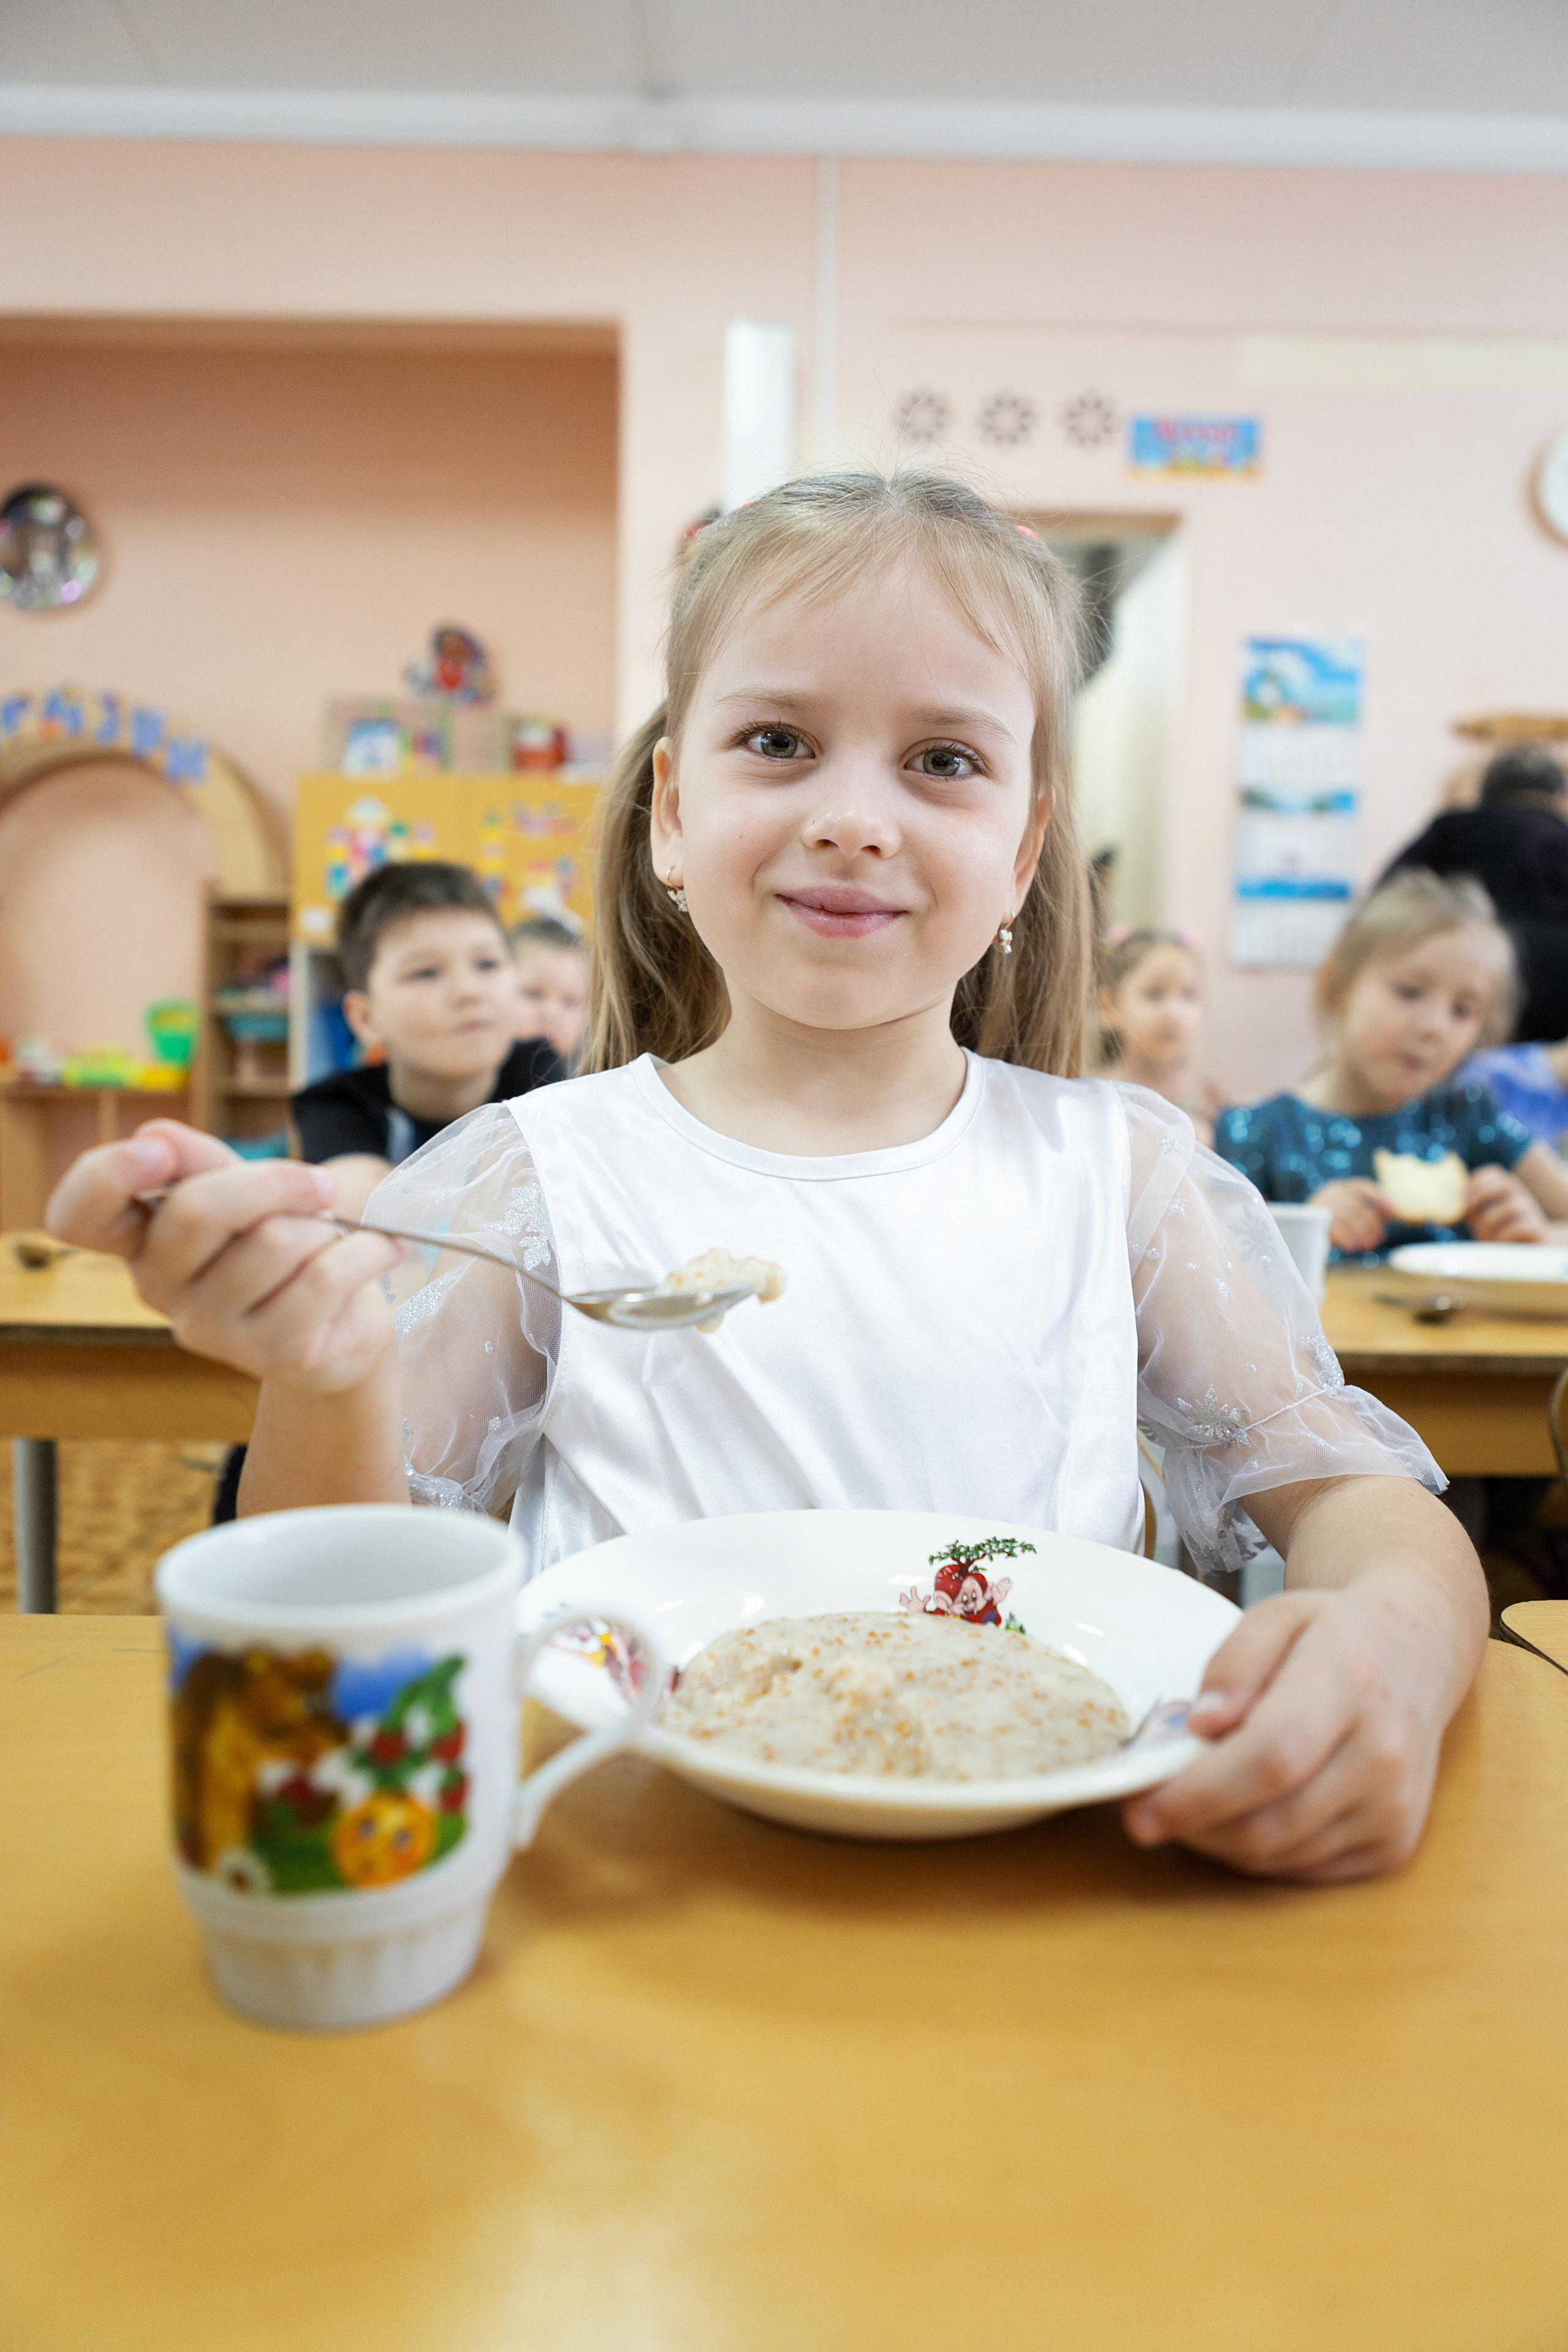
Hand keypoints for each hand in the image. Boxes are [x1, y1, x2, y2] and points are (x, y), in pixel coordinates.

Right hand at [46, 1119, 404, 1394]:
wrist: (343, 1330)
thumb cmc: (284, 1252)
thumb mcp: (243, 1195)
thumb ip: (201, 1163)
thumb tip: (154, 1133)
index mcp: (141, 1242)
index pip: (79, 1217)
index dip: (105, 1176)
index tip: (156, 1150)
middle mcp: (160, 1290)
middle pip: (196, 1212)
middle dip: (273, 1182)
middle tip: (318, 1185)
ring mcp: (211, 1330)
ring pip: (273, 1242)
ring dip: (323, 1228)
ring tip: (336, 1240)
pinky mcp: (272, 1354)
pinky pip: (322, 1278)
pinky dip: (365, 1253)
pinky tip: (379, 1253)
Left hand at [1121, 1572, 1452, 1880]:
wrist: (1416, 1654)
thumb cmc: (1333, 1632)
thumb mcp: (1276, 1614)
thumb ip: (1233, 1664)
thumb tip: (1199, 1726)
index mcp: (1350, 1687)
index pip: (1270, 1759)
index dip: (1199, 1794)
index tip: (1139, 1810)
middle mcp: (1382, 1756)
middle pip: (1270, 1822)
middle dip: (1194, 1827)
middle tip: (1145, 1811)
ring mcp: (1395, 1809)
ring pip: (1281, 1855)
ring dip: (1219, 1842)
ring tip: (1189, 1803)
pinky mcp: (1395, 1844)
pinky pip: (1306, 1870)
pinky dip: (1258, 1853)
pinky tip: (1238, 1813)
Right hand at [1308, 1178, 1391, 1254]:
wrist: (1302, 1237)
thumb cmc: (1333, 1228)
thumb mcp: (1352, 1217)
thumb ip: (1370, 1213)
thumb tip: (1393, 1214)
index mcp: (1339, 1187)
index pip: (1363, 1187)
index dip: (1381, 1199)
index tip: (1394, 1214)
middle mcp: (1328, 1192)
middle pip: (1356, 1204)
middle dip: (1371, 1223)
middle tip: (1378, 1239)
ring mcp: (1319, 1205)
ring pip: (1347, 1214)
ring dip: (1362, 1232)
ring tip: (1368, 1245)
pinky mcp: (1312, 1220)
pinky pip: (1334, 1227)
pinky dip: (1347, 1237)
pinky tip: (1352, 1246)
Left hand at [1465, 1163, 1545, 1242]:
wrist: (1530, 1248)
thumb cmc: (1502, 1231)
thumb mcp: (1483, 1218)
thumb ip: (1470, 1210)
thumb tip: (1447, 1205)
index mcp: (1507, 1188)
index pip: (1494, 1172)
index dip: (1477, 1180)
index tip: (1464, 1194)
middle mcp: (1521, 1195)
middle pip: (1504, 1183)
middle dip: (1483, 1193)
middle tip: (1470, 1209)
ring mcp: (1531, 1210)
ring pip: (1511, 1207)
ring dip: (1490, 1221)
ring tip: (1481, 1234)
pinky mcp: (1537, 1228)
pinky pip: (1521, 1226)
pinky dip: (1505, 1234)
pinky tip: (1498, 1242)